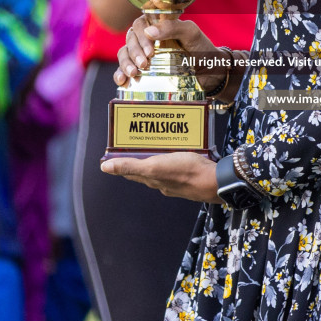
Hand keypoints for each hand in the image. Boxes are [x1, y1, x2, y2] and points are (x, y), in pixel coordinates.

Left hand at [101, 152, 221, 202]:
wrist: (215, 181)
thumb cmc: (185, 172)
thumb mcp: (154, 166)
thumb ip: (130, 166)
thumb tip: (105, 168)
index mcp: (151, 179)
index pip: (131, 171)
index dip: (121, 161)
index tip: (115, 150)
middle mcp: (162, 181)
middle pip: (147, 167)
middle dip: (140, 155)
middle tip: (136, 139)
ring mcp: (177, 177)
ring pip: (163, 164)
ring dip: (158, 153)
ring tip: (157, 140)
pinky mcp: (191, 172)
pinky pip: (178, 162)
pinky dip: (174, 154)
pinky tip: (178, 148)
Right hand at [113, 14, 231, 94]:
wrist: (210, 73)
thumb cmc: (201, 49)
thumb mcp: (191, 34)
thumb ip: (173, 27)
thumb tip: (149, 32)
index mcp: (157, 27)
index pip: (140, 25)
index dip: (141, 36)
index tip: (150, 51)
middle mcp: (147, 40)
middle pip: (130, 40)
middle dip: (134, 52)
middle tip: (144, 64)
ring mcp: (143, 56)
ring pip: (124, 54)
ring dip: (125, 63)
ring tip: (134, 73)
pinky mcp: (142, 72)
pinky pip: (124, 70)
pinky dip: (119, 74)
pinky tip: (122, 81)